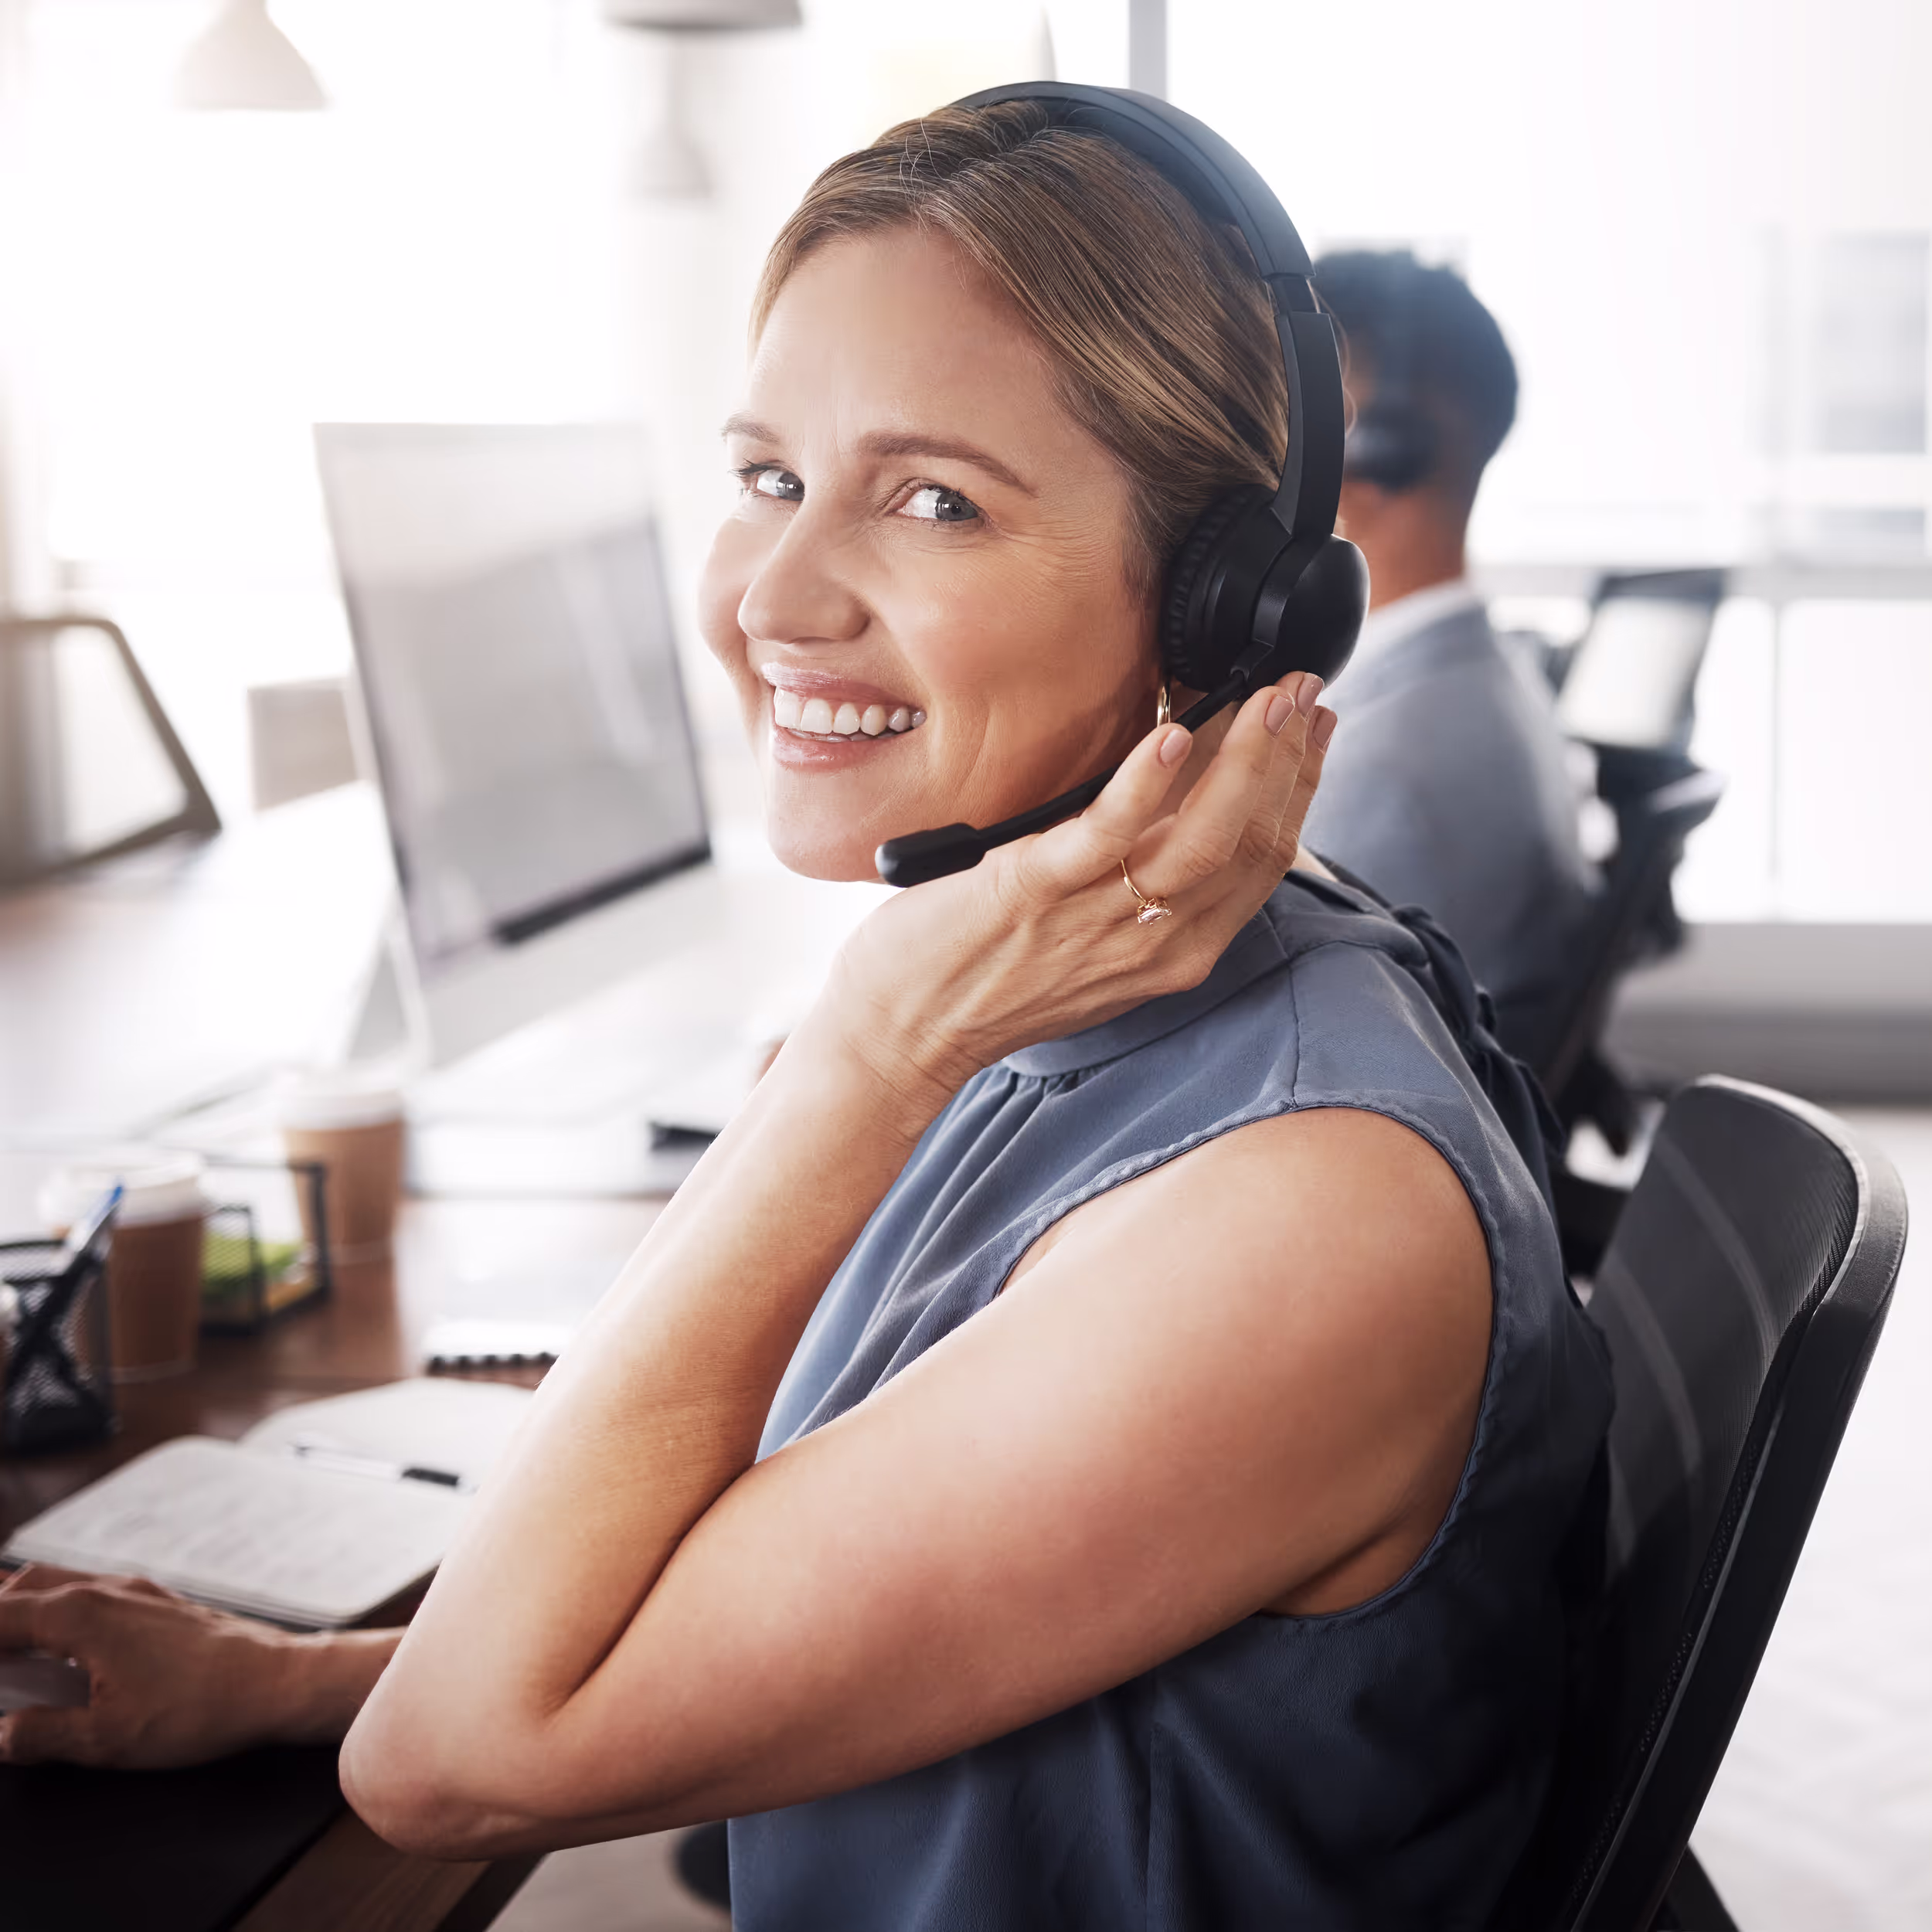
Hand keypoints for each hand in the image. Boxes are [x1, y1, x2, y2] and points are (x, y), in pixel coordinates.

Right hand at [0, 1565, 319, 1768]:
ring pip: (56, 1584)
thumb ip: (41, 1735)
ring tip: (9, 1644)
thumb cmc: (200, 1707)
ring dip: (20, 1606)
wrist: (277, 1681)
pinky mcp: (156, 1604)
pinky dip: (57, 1609)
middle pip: (19, 1589)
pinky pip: (89, 1594)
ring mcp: (133, 1592)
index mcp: (79, 1616)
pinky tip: (61, 1639)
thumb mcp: (106, 1740)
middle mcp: (103, 1591)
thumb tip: (4, 1735)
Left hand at [821, 672, 1336, 1105]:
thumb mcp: (1093, 943)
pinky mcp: (1038, 891)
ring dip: (1246, 761)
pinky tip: (1173, 736)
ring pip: (1204, 839)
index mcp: (1176, 954)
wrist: (905, 1031)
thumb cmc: (988, 979)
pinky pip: (1110, 835)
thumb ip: (1144, 886)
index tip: (1313, 728)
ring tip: (1267, 699)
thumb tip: (1176, 795)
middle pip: (1251, 845)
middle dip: (1290, 761)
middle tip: (1302, 690)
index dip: (1300, 790)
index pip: (1263, 865)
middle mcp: (1154, 945)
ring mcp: (1099, 920)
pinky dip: (1147, 784)